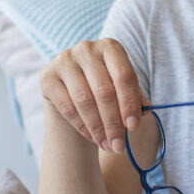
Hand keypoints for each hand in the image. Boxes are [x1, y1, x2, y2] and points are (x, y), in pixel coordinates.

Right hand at [40, 38, 147, 152]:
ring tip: (107, 146)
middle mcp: (86, 49)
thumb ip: (135, 97)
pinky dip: (82, 127)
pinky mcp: (48, 76)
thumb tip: (145, 111)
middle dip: (113, 123)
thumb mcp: (123, 89)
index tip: (133, 127)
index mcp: (110, 47)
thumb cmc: (105, 87)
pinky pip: (67, 107)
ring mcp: (64, 60)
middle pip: (104, 91)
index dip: (129, 103)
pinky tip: (92, 138)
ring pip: (84, 101)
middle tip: (119, 146)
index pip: (123, 76)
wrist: (72, 89)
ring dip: (98, 128)